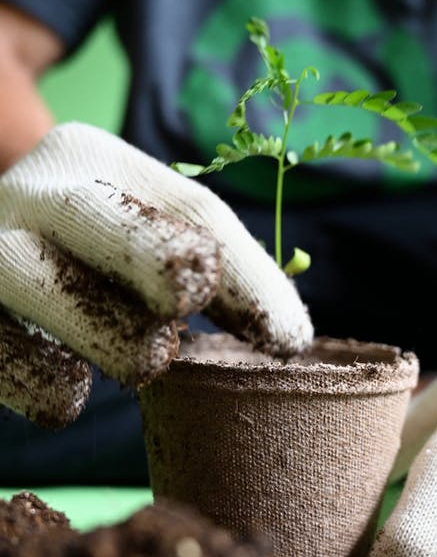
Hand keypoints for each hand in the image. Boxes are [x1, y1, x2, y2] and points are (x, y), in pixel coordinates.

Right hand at [0, 123, 312, 426]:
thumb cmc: (93, 242)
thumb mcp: (149, 229)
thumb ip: (217, 267)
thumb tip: (289, 339)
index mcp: (91, 158)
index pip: (186, 207)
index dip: (242, 270)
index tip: (288, 338)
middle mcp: (30, 191)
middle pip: (90, 212)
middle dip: (144, 250)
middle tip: (190, 296)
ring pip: (25, 273)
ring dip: (96, 324)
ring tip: (147, 361)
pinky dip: (29, 374)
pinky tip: (67, 398)